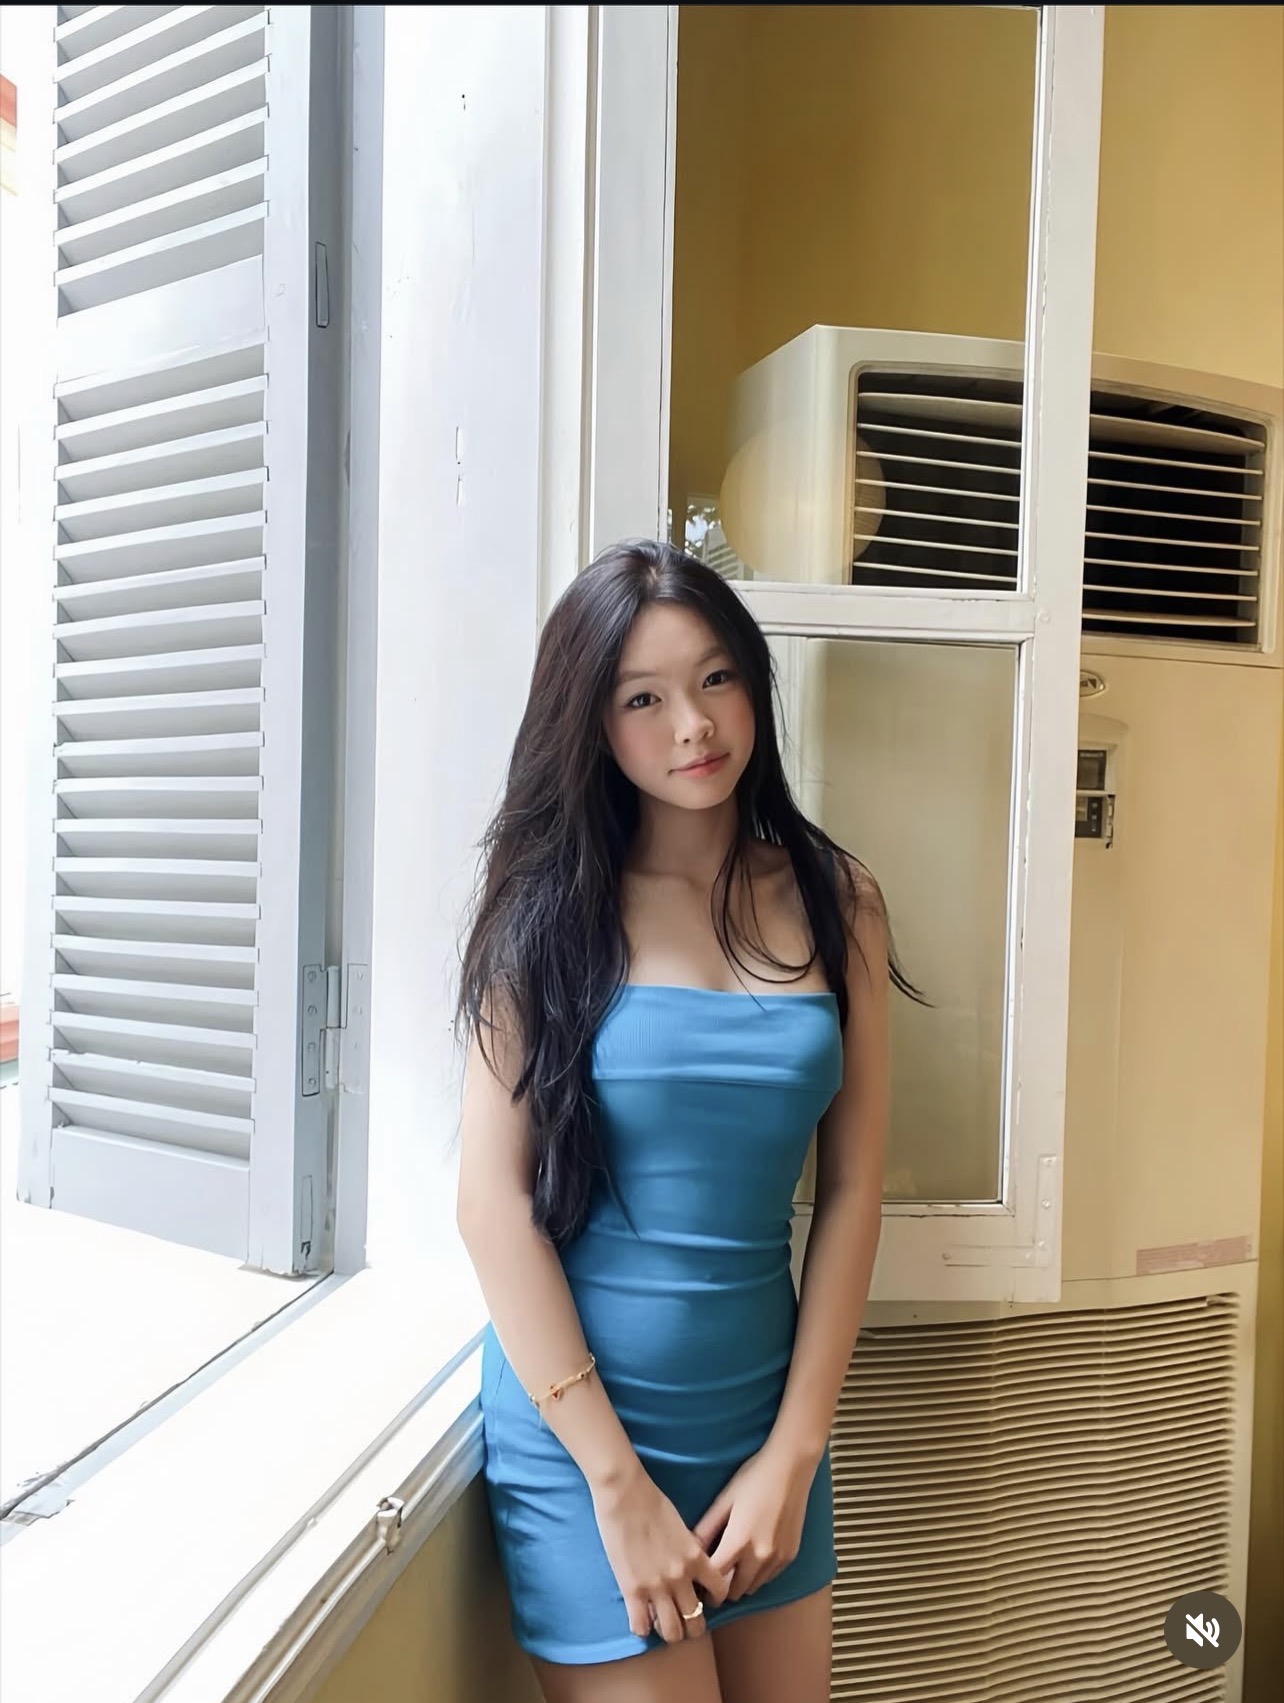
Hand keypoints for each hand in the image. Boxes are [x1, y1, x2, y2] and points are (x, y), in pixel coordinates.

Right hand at [591, 1463, 731, 1643]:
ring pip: (672, 1632)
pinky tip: (640, 1618)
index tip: (705, 1597)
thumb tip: (691, 1565)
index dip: (714, 1599)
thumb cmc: (652, 1501)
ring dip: (669, 1632)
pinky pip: (641, 1627)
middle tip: (684, 1619)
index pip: (720, 1591)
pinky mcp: (632, 1590)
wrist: (624, 1493)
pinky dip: (642, 1627)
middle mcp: (680, 1577)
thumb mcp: (681, 1527)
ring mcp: (656, 1586)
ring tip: (663, 1623)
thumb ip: (689, 1550)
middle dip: (693, 1626)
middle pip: (696, 1622)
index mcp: (696, 1557)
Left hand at [692, 1439, 818, 1601]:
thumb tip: (690, 1552)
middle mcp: (760, 1557)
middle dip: (722, 1588)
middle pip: (735, 1591)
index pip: (716, 1579)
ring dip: (741, 1582)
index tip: (698, 1583)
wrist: (791, 1467)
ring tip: (733, 1566)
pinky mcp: (791, 1556)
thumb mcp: (725, 1500)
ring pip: (753, 1587)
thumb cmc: (753, 1477)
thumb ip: (707, 1529)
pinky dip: (758, 1574)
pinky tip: (753, 1556)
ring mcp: (778, 1558)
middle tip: (714, 1576)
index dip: (704, 1584)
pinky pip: (769, 1577)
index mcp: (739, 1542)